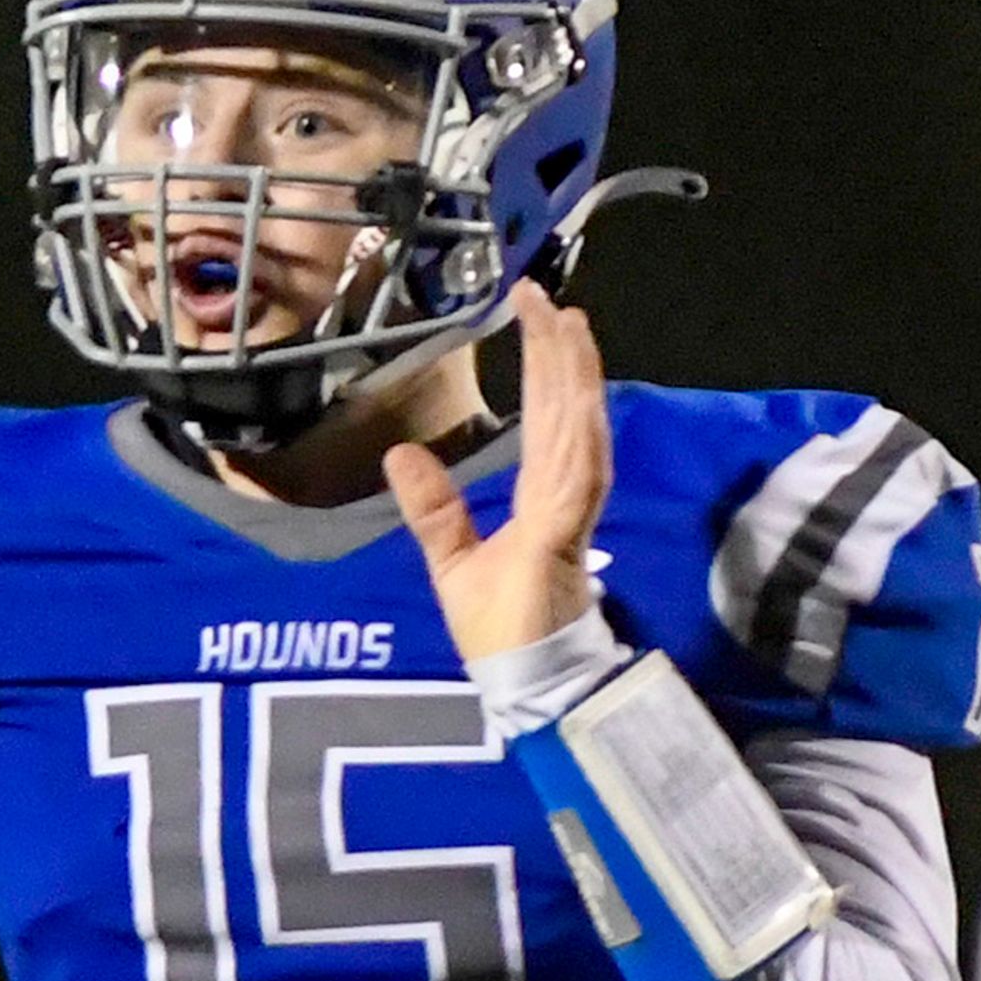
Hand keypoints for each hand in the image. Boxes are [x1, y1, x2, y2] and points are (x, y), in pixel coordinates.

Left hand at [385, 281, 607, 660]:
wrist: (525, 685)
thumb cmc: (498, 633)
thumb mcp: (452, 560)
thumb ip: (435, 509)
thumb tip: (400, 453)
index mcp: (541, 499)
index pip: (548, 420)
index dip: (547, 368)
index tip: (540, 316)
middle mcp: (562, 496)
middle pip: (566, 411)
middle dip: (560, 353)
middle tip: (546, 295)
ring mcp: (568, 513)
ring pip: (577, 429)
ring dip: (575, 376)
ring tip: (567, 322)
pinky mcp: (564, 536)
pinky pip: (578, 474)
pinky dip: (580, 431)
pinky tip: (577, 392)